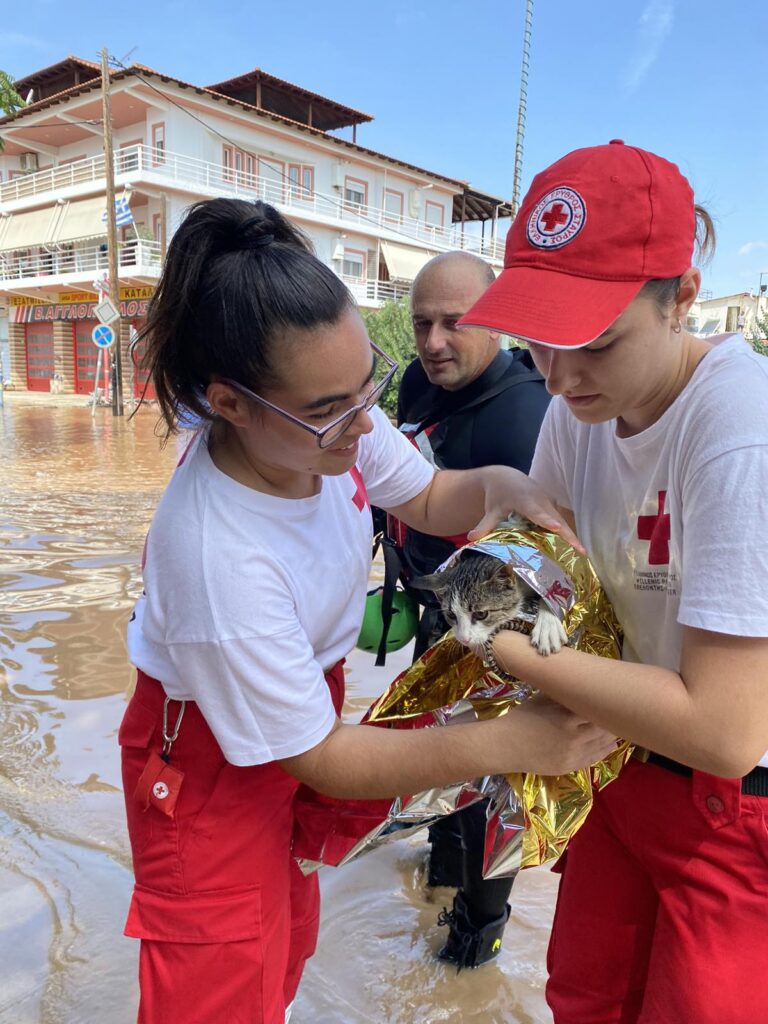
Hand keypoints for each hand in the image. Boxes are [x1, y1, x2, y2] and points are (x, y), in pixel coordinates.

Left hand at [467, 467, 583, 551]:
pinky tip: (576, 551)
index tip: (556, 526)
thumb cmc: (499, 495)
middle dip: (568, 534)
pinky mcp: (552, 506)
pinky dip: (568, 535)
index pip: (536, 511)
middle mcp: (541, 500)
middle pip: (556, 519)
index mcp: (525, 500)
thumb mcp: (492, 509)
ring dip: (572, 537)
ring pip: (562, 521)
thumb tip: (471, 538)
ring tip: (582, 554)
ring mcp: (549, 502)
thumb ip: (485, 525)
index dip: (546, 520)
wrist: (506, 477)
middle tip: (580, 551)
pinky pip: (561, 521)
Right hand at [502, 695, 617, 774]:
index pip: (598, 710)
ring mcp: (573, 753)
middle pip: (604, 728)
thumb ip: (564, 696)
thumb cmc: (522, 718)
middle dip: (613, 721)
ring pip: (602, 744)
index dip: (608, 706)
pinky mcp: (570, 766)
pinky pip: (594, 759)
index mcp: (567, 716)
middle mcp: (574, 736)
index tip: (614, 700)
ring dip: (612, 736)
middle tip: (621, 714)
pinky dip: (605, 751)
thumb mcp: (542, 699)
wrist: (506, 745)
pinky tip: (611, 745)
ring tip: (620, 728)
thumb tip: (583, 686)